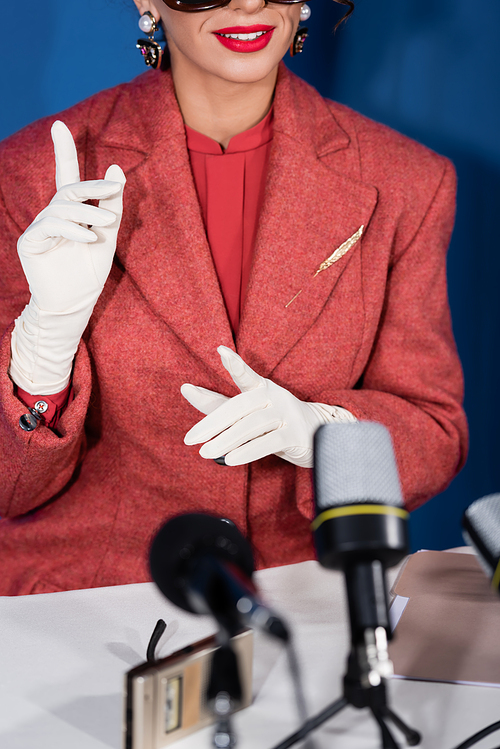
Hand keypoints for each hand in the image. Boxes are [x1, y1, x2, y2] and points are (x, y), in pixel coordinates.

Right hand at [9, 120, 125, 393]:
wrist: (75, 304)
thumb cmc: (90, 272)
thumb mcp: (108, 235)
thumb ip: (111, 203)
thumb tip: (116, 167)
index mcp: (70, 213)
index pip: (67, 176)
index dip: (63, 150)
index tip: (60, 124)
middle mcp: (52, 216)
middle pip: (68, 189)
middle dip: (92, 186)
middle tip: (113, 189)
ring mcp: (39, 228)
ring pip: (62, 207)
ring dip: (87, 212)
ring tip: (105, 223)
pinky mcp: (30, 242)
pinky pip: (51, 227)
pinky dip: (73, 230)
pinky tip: (88, 238)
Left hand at [182, 346, 354, 467]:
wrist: (318, 434)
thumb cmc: (272, 420)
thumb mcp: (245, 411)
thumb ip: (216, 403)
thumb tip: (185, 389)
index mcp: (261, 387)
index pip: (246, 376)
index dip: (235, 365)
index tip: (221, 351)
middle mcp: (274, 396)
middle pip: (239, 407)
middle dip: (212, 424)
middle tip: (189, 439)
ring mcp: (286, 415)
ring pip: (251, 425)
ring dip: (226, 441)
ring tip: (204, 453)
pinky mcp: (295, 435)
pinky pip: (269, 443)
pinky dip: (247, 451)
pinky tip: (230, 459)